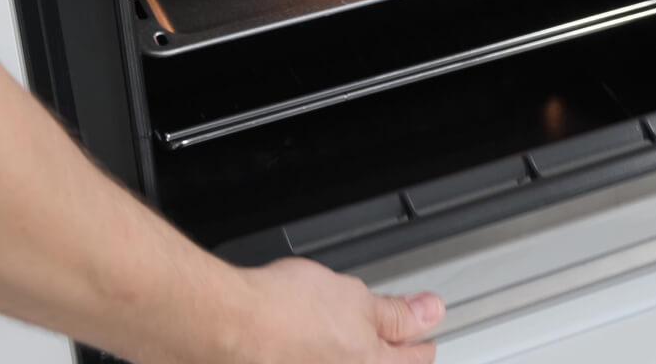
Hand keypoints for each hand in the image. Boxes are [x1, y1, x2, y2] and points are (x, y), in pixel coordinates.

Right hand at [234, 258, 443, 363]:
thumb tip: (428, 311)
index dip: (421, 338)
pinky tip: (305, 339)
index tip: (420, 326)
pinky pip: (312, 359)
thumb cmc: (283, 314)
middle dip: (383, 349)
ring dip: (345, 351)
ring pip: (345, 363)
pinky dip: (318, 351)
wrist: (226, 324)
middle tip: (376, 325)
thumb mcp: (354, 298)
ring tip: (331, 328)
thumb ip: (395, 312)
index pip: (415, 359)